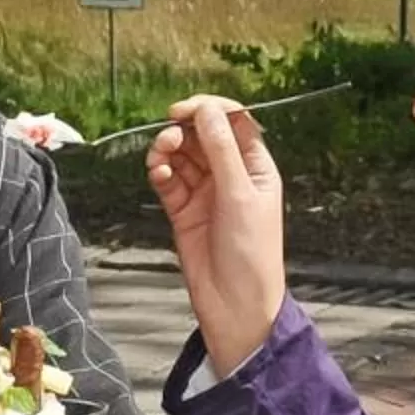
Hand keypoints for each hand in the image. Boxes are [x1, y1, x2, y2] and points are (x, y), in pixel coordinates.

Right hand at [146, 96, 287, 374]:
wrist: (234, 305)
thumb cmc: (251, 254)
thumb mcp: (239, 195)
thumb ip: (221, 151)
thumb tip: (208, 111)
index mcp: (256, 168)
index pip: (235, 123)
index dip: (211, 111)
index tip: (187, 109)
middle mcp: (231, 176)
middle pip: (203, 136)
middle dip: (185, 129)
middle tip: (170, 133)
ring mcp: (206, 193)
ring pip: (182, 156)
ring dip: (168, 149)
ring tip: (160, 156)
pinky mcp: (183, 211)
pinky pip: (168, 181)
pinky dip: (160, 173)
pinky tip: (159, 175)